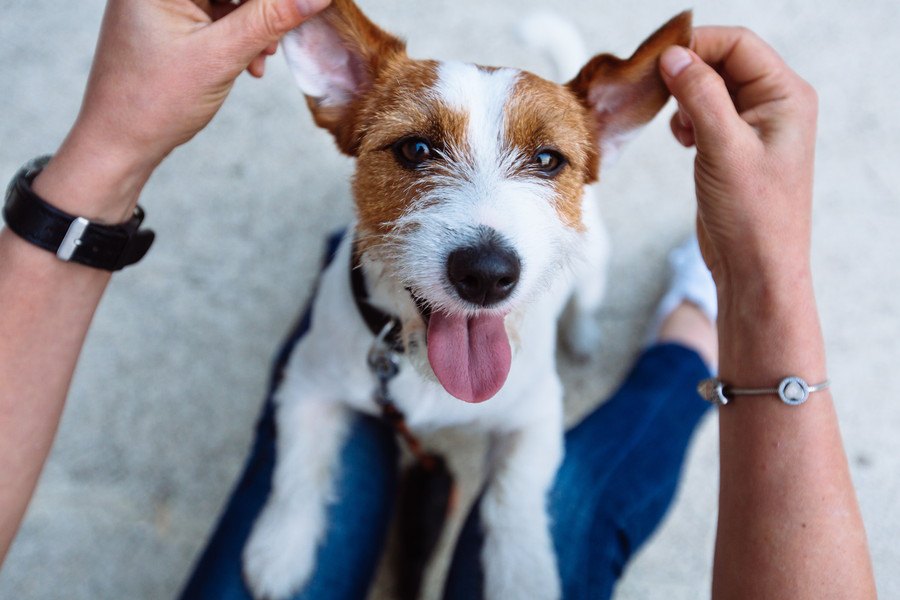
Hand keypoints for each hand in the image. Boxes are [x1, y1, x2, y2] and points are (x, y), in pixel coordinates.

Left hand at [33, 0, 329, 221]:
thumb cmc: (155, 100)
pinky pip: (218, 13)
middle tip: (280, 38)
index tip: (305, 7)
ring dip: (256, 24)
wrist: (119, 141)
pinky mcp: (170, 19)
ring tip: (261, 59)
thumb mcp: (221, 56)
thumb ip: (270, 19)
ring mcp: (163, 1)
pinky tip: (249, 62)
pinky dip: (239, 34)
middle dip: (263, 10)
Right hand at [658, 27, 818, 292]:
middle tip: (656, 90)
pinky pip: (705, 112)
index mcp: (786, 97)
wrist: (755, 268)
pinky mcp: (733, 146)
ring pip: (710, 87)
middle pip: (723, 61)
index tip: (659, 60)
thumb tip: (674, 56)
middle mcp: (774, 105)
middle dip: (687, 72)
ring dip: (685, 98)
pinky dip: (686, 118)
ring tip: (678, 128)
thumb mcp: (724, 148)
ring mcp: (753, 126)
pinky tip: (682, 139)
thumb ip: (701, 95)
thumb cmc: (753, 215)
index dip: (698, 45)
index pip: (738, 45)